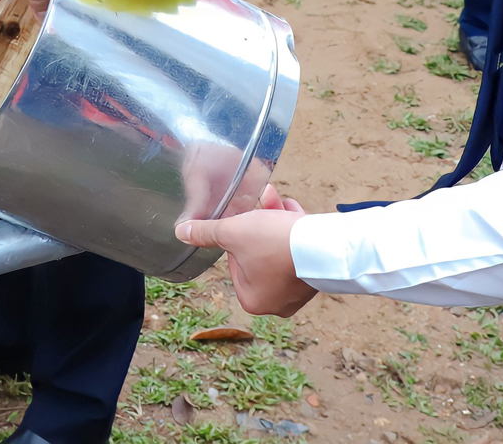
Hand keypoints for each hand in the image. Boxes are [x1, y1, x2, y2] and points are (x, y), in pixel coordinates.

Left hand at [174, 184, 315, 316]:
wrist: (321, 245)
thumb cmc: (272, 242)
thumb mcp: (232, 232)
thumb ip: (205, 233)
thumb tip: (181, 231)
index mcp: (252, 300)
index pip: (235, 262)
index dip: (238, 238)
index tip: (244, 223)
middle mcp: (276, 303)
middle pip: (259, 254)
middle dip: (261, 224)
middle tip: (263, 203)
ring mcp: (298, 293)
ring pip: (280, 250)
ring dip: (278, 222)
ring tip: (277, 199)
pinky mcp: (316, 278)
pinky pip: (299, 252)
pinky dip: (295, 230)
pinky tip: (293, 208)